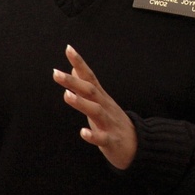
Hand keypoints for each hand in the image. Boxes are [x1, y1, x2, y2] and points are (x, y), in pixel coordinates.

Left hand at [54, 45, 137, 169]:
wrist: (138, 145)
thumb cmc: (114, 122)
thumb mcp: (100, 101)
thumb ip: (87, 86)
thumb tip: (74, 69)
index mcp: (101, 97)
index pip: (89, 76)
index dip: (80, 63)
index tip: (68, 49)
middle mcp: (105, 106)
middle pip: (90, 90)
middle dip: (73, 81)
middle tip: (55, 73)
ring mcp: (109, 123)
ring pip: (96, 111)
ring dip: (81, 103)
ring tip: (66, 95)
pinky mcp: (112, 141)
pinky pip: (102, 138)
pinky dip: (93, 136)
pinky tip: (83, 133)